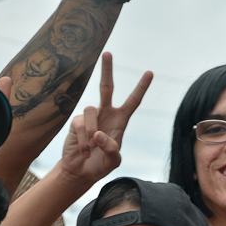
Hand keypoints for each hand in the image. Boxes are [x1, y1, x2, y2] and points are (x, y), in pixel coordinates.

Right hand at [60, 52, 152, 182]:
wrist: (81, 172)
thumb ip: (111, 149)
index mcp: (120, 121)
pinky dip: (83, 140)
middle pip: (107, 88)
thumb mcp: (113, 161)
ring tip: (91, 148)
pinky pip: (80, 125)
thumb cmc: (100, 165)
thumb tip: (98, 133)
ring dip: (92, 132)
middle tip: (108, 52)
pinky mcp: (75, 122)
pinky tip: (83, 150)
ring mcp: (90, 117)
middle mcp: (105, 114)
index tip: (149, 72)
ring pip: (91, 110)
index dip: (141, 88)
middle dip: (107, 70)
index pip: (133, 102)